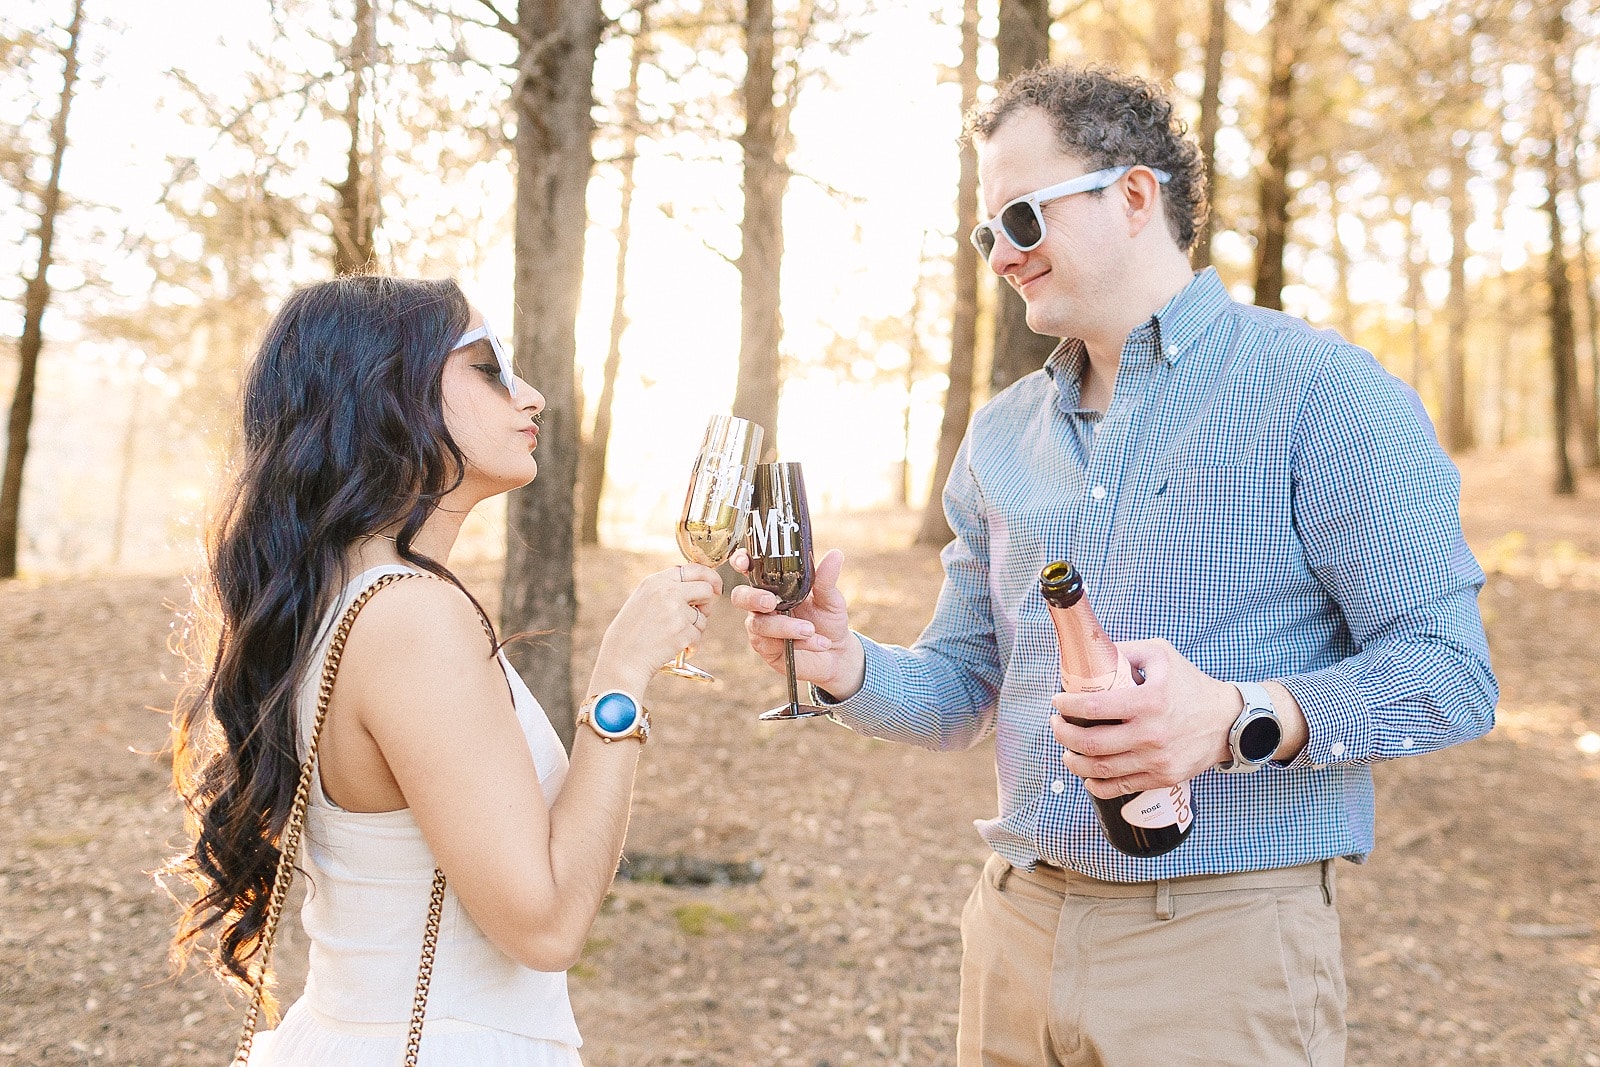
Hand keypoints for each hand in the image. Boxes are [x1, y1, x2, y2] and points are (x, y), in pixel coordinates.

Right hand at [596, 563, 720, 691]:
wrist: (622, 659)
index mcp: (655, 581)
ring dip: (694, 630)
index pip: (693, 568)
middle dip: (707, 604)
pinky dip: (691, 645)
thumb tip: (701, 588)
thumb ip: (667, 590)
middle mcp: (667, 592)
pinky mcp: (683, 632)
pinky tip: (675, 649)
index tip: (715, 587)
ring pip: (703, 617)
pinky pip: (698, 636)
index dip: (710, 577)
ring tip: (674, 637)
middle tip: (697, 616)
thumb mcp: (642, 600)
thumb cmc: (630, 634)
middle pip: (706, 589)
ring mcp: (676, 611)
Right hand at [728, 547, 864, 698]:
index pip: (750, 569)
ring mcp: (762, 628)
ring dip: (784, 626)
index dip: (741, 562)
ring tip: (810, 630)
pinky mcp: (767, 650)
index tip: (743, 563)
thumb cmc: (828, 620)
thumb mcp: (830, 598)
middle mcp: (762, 605)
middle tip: (771, 602)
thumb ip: (826, 579)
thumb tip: (835, 554)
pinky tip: (818, 643)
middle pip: (740, 597)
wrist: (837, 652)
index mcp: (774, 585)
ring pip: (758, 624)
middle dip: (753, 598)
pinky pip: (772, 644)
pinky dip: (797, 642)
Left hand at [1049, 638, 1237, 799]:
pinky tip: (1087, 775)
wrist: (1226, 721)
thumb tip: (1091, 655)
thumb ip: (1125, 651)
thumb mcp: (1161, 654)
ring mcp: (1157, 760)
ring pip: (1101, 769)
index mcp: (1148, 700)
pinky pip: (1120, 787)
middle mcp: (1151, 733)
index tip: (1057, 701)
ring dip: (1074, 761)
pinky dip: (1097, 784)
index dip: (1067, 706)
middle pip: (1090, 743)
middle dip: (1063, 734)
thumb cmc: (1190, 684)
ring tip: (1066, 751)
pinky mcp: (1162, 777)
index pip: (1093, 708)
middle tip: (1056, 725)